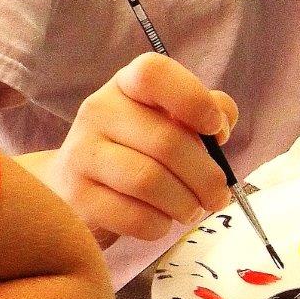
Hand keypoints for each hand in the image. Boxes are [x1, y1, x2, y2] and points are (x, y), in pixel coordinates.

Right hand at [50, 53, 237, 241]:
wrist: (77, 184)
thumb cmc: (139, 146)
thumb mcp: (172, 117)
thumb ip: (207, 109)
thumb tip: (222, 123)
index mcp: (126, 84)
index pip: (154, 73)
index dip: (192, 99)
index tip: (215, 129)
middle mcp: (98, 110)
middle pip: (165, 141)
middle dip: (205, 176)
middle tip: (219, 195)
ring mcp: (81, 153)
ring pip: (149, 181)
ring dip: (185, 203)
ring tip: (193, 209)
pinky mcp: (76, 198)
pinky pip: (132, 216)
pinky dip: (159, 225)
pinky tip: (163, 222)